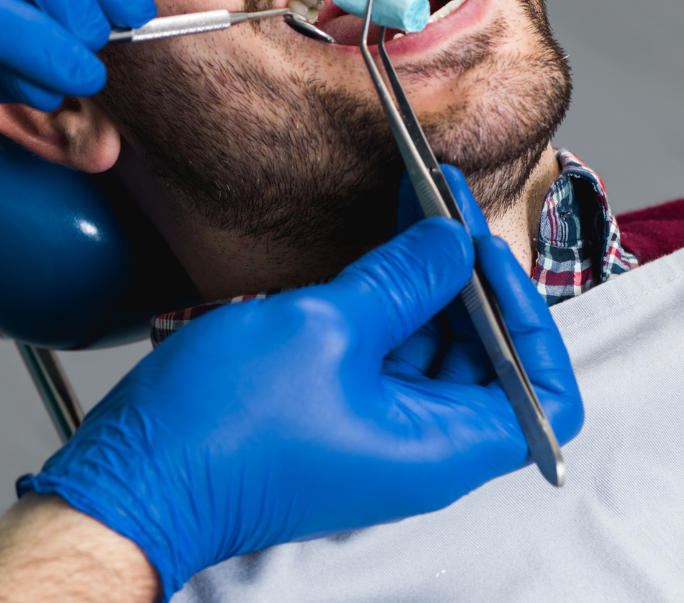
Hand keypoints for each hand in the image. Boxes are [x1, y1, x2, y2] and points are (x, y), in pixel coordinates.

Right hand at [19, 171, 582, 600]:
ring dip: (428, 280)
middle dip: (473, 278)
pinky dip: (389, 299)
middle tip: (448, 207)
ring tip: (416, 210)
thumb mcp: (324, 329)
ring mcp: (376, 427)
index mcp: (438, 445)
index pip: (543, 394)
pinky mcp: (337, 408)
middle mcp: (418, 445)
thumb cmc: (222, 427)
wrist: (139, 475)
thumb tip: (451, 242)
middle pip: (488, 360)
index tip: (484, 252)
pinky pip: (386, 351)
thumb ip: (401, 280)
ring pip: (434, 349)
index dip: (531, 317)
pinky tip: (375, 249)